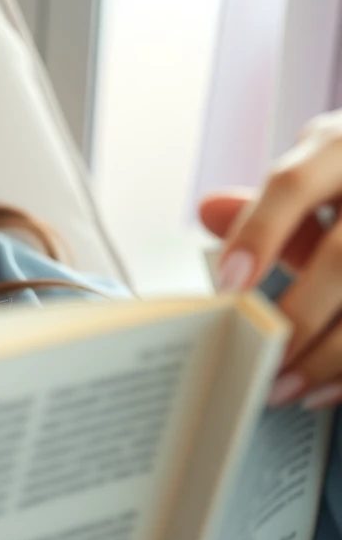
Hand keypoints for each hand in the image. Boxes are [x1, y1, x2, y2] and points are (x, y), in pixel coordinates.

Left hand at [198, 109, 341, 409]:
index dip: (258, 234)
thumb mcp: (319, 169)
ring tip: (285, 388)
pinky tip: (326, 391)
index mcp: (341, 148)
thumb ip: (268, 202)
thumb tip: (210, 210)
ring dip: (331, 355)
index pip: (293, 185)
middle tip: (256, 357)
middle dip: (299, 315)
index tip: (229, 286)